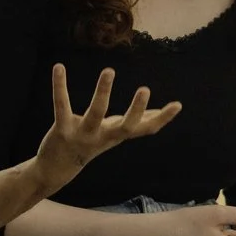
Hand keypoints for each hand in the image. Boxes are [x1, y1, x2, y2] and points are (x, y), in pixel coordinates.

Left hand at [34, 65, 181, 189]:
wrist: (57, 169)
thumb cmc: (90, 144)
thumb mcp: (113, 133)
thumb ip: (134, 123)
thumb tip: (157, 112)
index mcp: (117, 135)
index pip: (145, 129)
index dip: (162, 119)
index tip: (177, 105)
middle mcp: (103, 137)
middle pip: (124, 127)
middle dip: (136, 110)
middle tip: (145, 89)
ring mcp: (83, 135)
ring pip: (95, 114)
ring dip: (103, 92)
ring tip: (109, 70)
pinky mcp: (62, 130)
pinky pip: (62, 106)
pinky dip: (60, 86)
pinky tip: (59, 67)